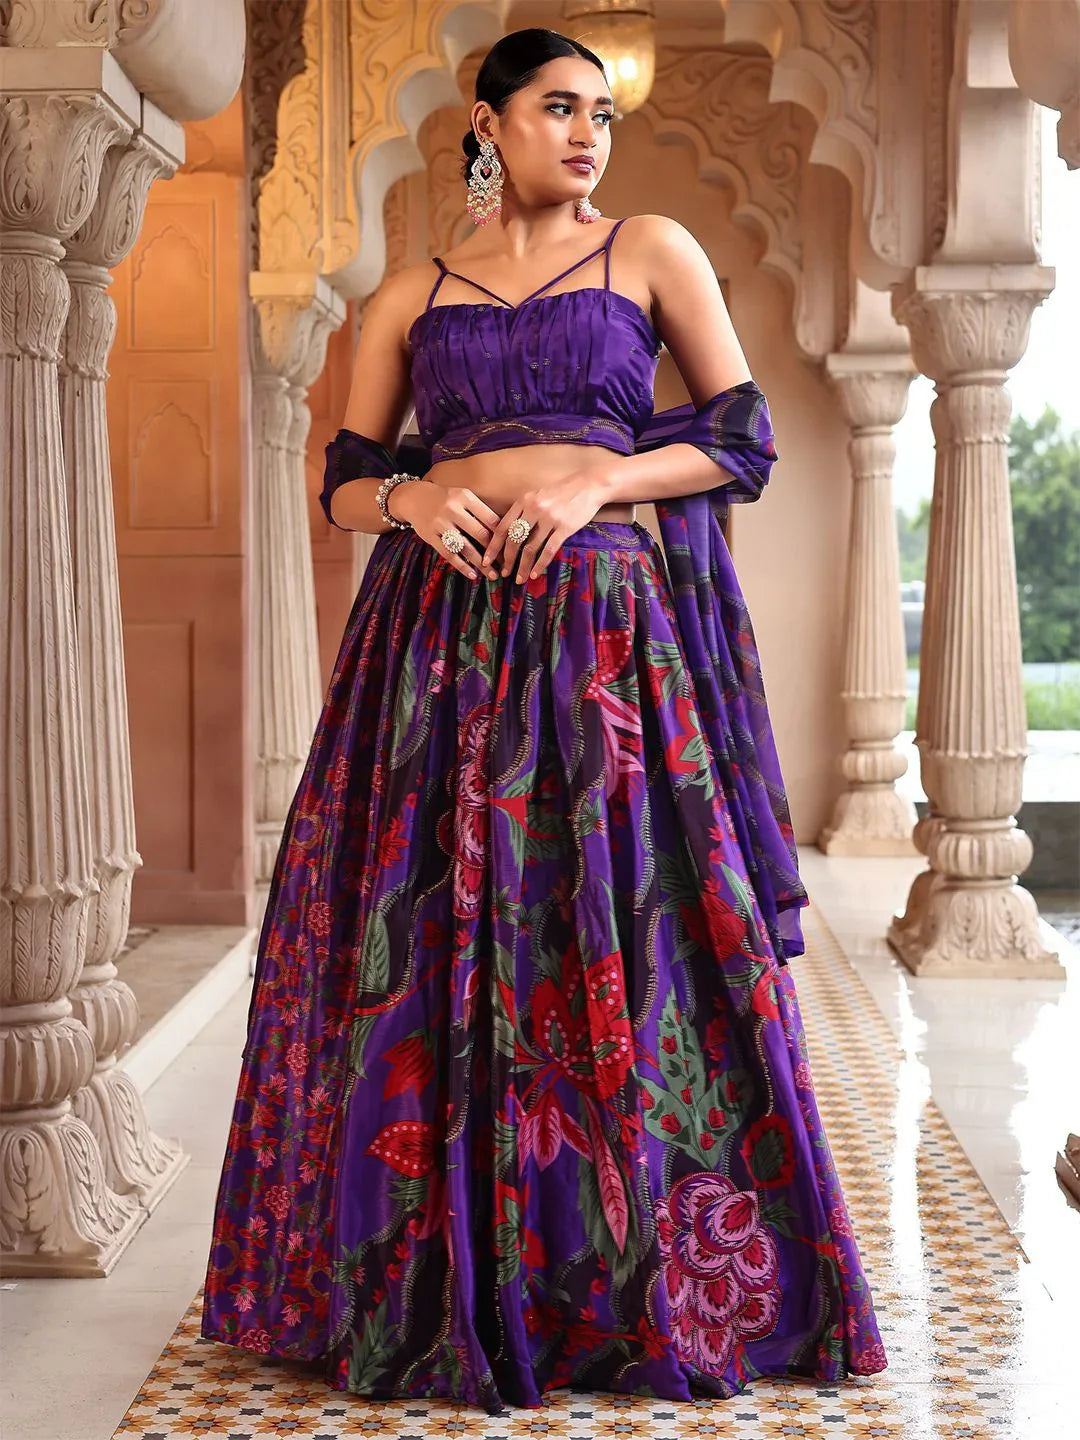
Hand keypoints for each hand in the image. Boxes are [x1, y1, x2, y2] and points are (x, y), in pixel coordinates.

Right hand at [389, 478, 500, 580]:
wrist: (414, 498)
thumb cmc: (445, 499)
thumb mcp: (463, 496)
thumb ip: (480, 511)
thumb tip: (504, 531)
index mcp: (465, 497)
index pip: (490, 518)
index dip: (503, 535)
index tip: (513, 548)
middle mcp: (453, 509)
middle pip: (480, 534)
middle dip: (495, 552)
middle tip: (506, 565)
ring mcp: (440, 523)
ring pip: (465, 547)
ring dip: (481, 563)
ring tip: (493, 575)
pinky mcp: (430, 536)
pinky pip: (449, 554)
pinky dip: (462, 566)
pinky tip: (472, 575)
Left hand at [482, 471, 615, 582]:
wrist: (589, 485)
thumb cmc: (563, 491)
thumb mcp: (538, 495)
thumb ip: (524, 510)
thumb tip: (511, 533)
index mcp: (524, 501)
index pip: (503, 527)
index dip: (493, 546)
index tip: (486, 560)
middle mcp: (534, 509)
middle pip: (514, 540)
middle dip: (507, 560)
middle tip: (503, 573)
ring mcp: (549, 519)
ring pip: (530, 548)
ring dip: (523, 567)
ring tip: (519, 579)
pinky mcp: (564, 528)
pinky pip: (548, 550)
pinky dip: (540, 565)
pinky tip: (534, 574)